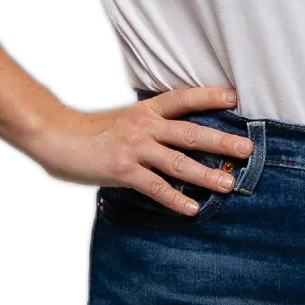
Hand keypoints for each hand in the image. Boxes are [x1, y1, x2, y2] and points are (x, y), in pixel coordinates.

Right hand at [29, 87, 254, 215]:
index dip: (210, 96)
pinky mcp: (123, 171)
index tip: (235, 98)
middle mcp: (145, 126)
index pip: (184, 98)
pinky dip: (175, 198)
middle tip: (247, 148)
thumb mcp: (128, 117)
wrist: (57, 137)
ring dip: (206, 174)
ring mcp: (134, 148)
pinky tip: (192, 208)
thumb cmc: (95, 130)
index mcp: (148, 110)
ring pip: (178, 162)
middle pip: (190, 132)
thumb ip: (154, 124)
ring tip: (228, 184)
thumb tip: (184, 135)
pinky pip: (155, 187)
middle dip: (221, 141)